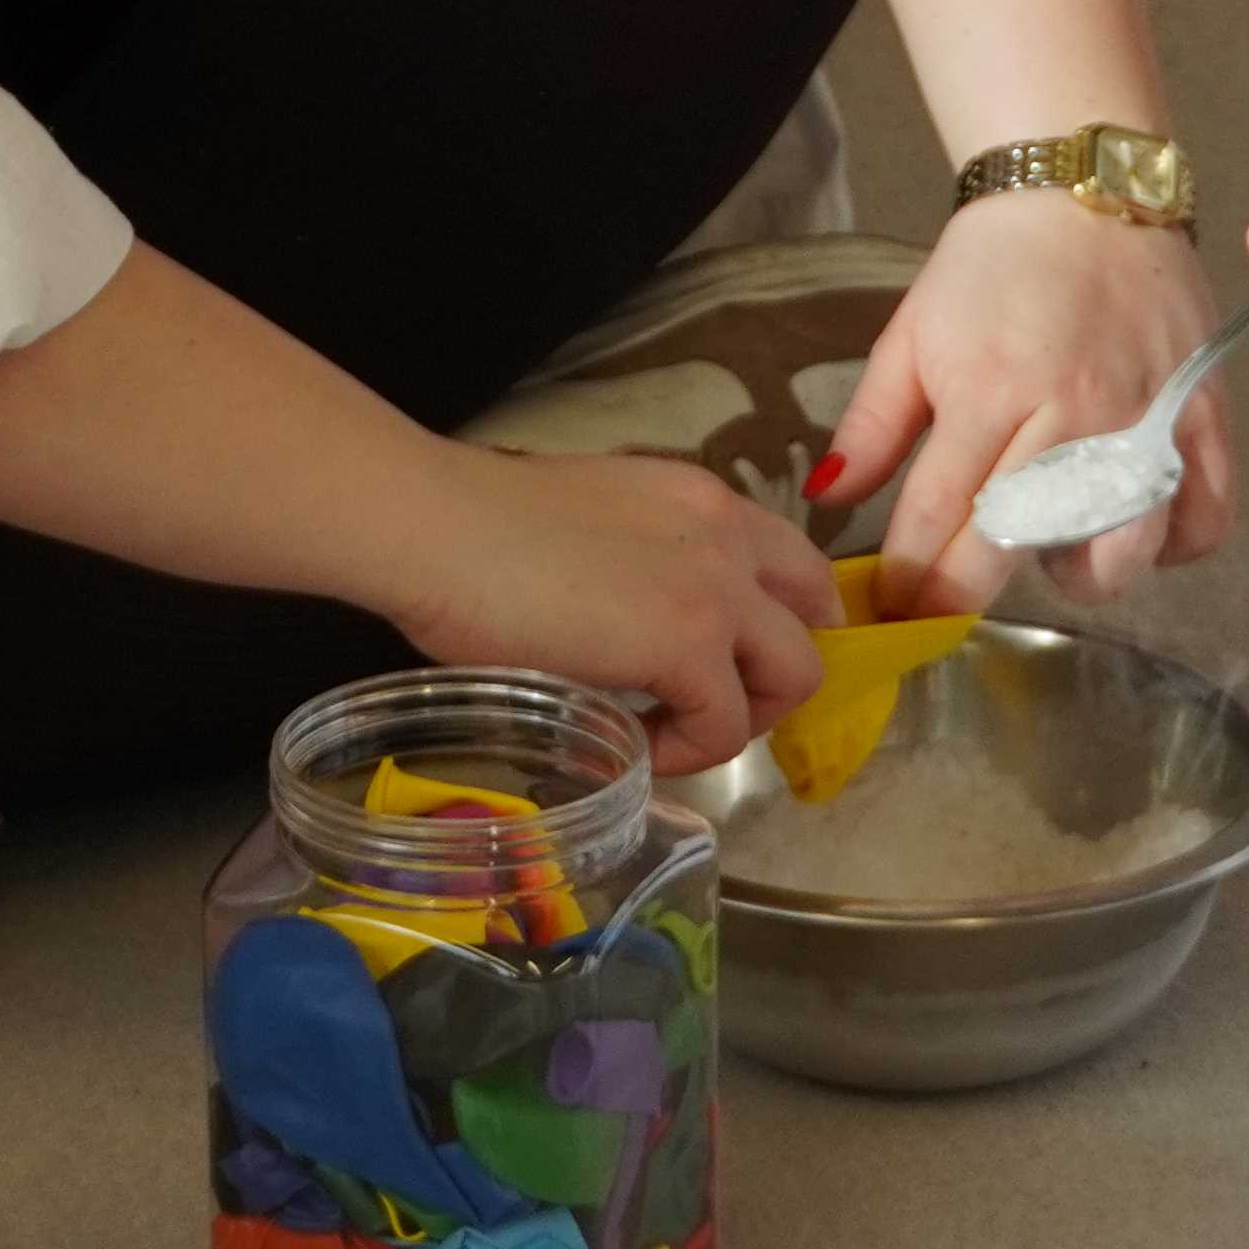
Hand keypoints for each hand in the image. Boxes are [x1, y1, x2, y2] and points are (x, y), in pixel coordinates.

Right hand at [381, 448, 838, 774]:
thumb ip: (632, 563)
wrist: (432, 524)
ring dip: (743, 714)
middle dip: (777, 668)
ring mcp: (716, 588)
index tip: (718, 659)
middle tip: (713, 701)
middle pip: (816, 611)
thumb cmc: (472, 525)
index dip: (768, 619)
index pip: (785, 559)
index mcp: (697, 499)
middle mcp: (725, 531)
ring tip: (672, 730)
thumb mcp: (587, 529)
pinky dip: (688, 749)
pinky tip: (630, 740)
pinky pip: (727, 725)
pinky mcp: (689, 645)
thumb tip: (619, 623)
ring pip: (797, 673)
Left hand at [810, 197, 1231, 611]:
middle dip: (971, 590)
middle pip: (1021, 546)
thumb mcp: (912, 333)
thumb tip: (828, 499)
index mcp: (989, 389)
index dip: (911, 578)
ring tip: (1051, 550)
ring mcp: (1147, 418)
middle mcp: (1073, 414)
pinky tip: (1133, 530)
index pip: (940, 516)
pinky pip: (1205, 518)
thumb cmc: (991, 265)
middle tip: (950, 596)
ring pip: (1122, 550)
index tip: (893, 607)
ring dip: (1078, 574)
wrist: (1085, 189)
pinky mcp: (1205, 414)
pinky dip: (1173, 547)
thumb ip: (872, 425)